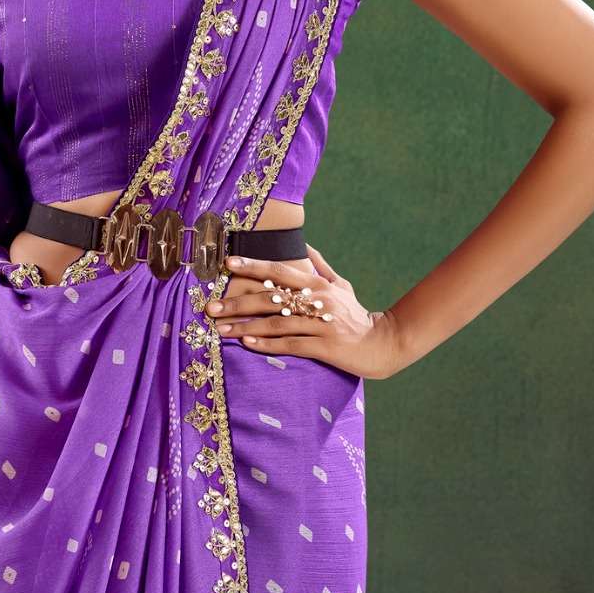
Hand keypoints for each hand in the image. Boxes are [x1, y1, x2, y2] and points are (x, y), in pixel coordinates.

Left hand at [205, 241, 407, 380]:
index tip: (227, 264)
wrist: (383, 342)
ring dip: (245, 326)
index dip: (253, 266)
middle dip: (238, 301)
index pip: (280, 271)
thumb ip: (321, 266)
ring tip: (220, 328)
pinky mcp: (325, 347)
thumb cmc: (356, 314)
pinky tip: (247, 343)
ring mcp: (321, 324)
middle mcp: (318, 301)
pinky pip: (291, 345)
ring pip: (276, 323)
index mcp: (318, 284)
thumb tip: (305, 244)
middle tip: (210, 305)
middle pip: (271, 298)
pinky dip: (267, 344)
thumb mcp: (341, 285)